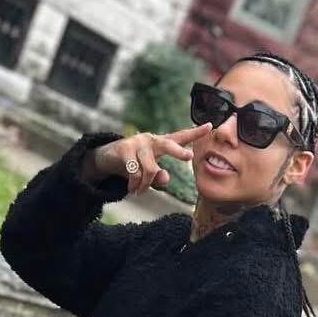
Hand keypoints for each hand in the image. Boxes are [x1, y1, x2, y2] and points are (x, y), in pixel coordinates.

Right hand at [90, 122, 211, 195]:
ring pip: (149, 169)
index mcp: (161, 144)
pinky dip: (134, 184)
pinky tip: (132, 189)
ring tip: (140, 191)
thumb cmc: (135, 165)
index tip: (210, 125)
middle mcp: (152, 140)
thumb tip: (165, 178)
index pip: (181, 137)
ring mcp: (138, 142)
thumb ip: (159, 178)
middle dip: (179, 151)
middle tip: (189, 156)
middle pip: (169, 145)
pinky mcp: (124, 148)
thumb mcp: (149, 173)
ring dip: (145, 185)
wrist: (107, 158)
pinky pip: (134, 171)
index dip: (195, 133)